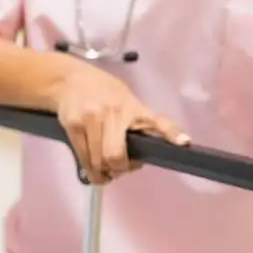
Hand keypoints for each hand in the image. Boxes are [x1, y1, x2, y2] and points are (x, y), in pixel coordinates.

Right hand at [52, 60, 187, 184]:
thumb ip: (135, 125)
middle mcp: (114, 112)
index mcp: (134, 107)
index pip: (158, 120)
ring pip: (98, 161)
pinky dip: (90, 170)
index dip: (171, 133)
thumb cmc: (103, 93)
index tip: (184, 143)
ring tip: (105, 172)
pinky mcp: (73, 125)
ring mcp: (91, 118)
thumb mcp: (125, 101)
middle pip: (116, 155)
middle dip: (119, 169)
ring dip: (103, 173)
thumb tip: (139, 158)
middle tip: (120, 170)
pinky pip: (83, 158)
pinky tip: (93, 169)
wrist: (68, 79)